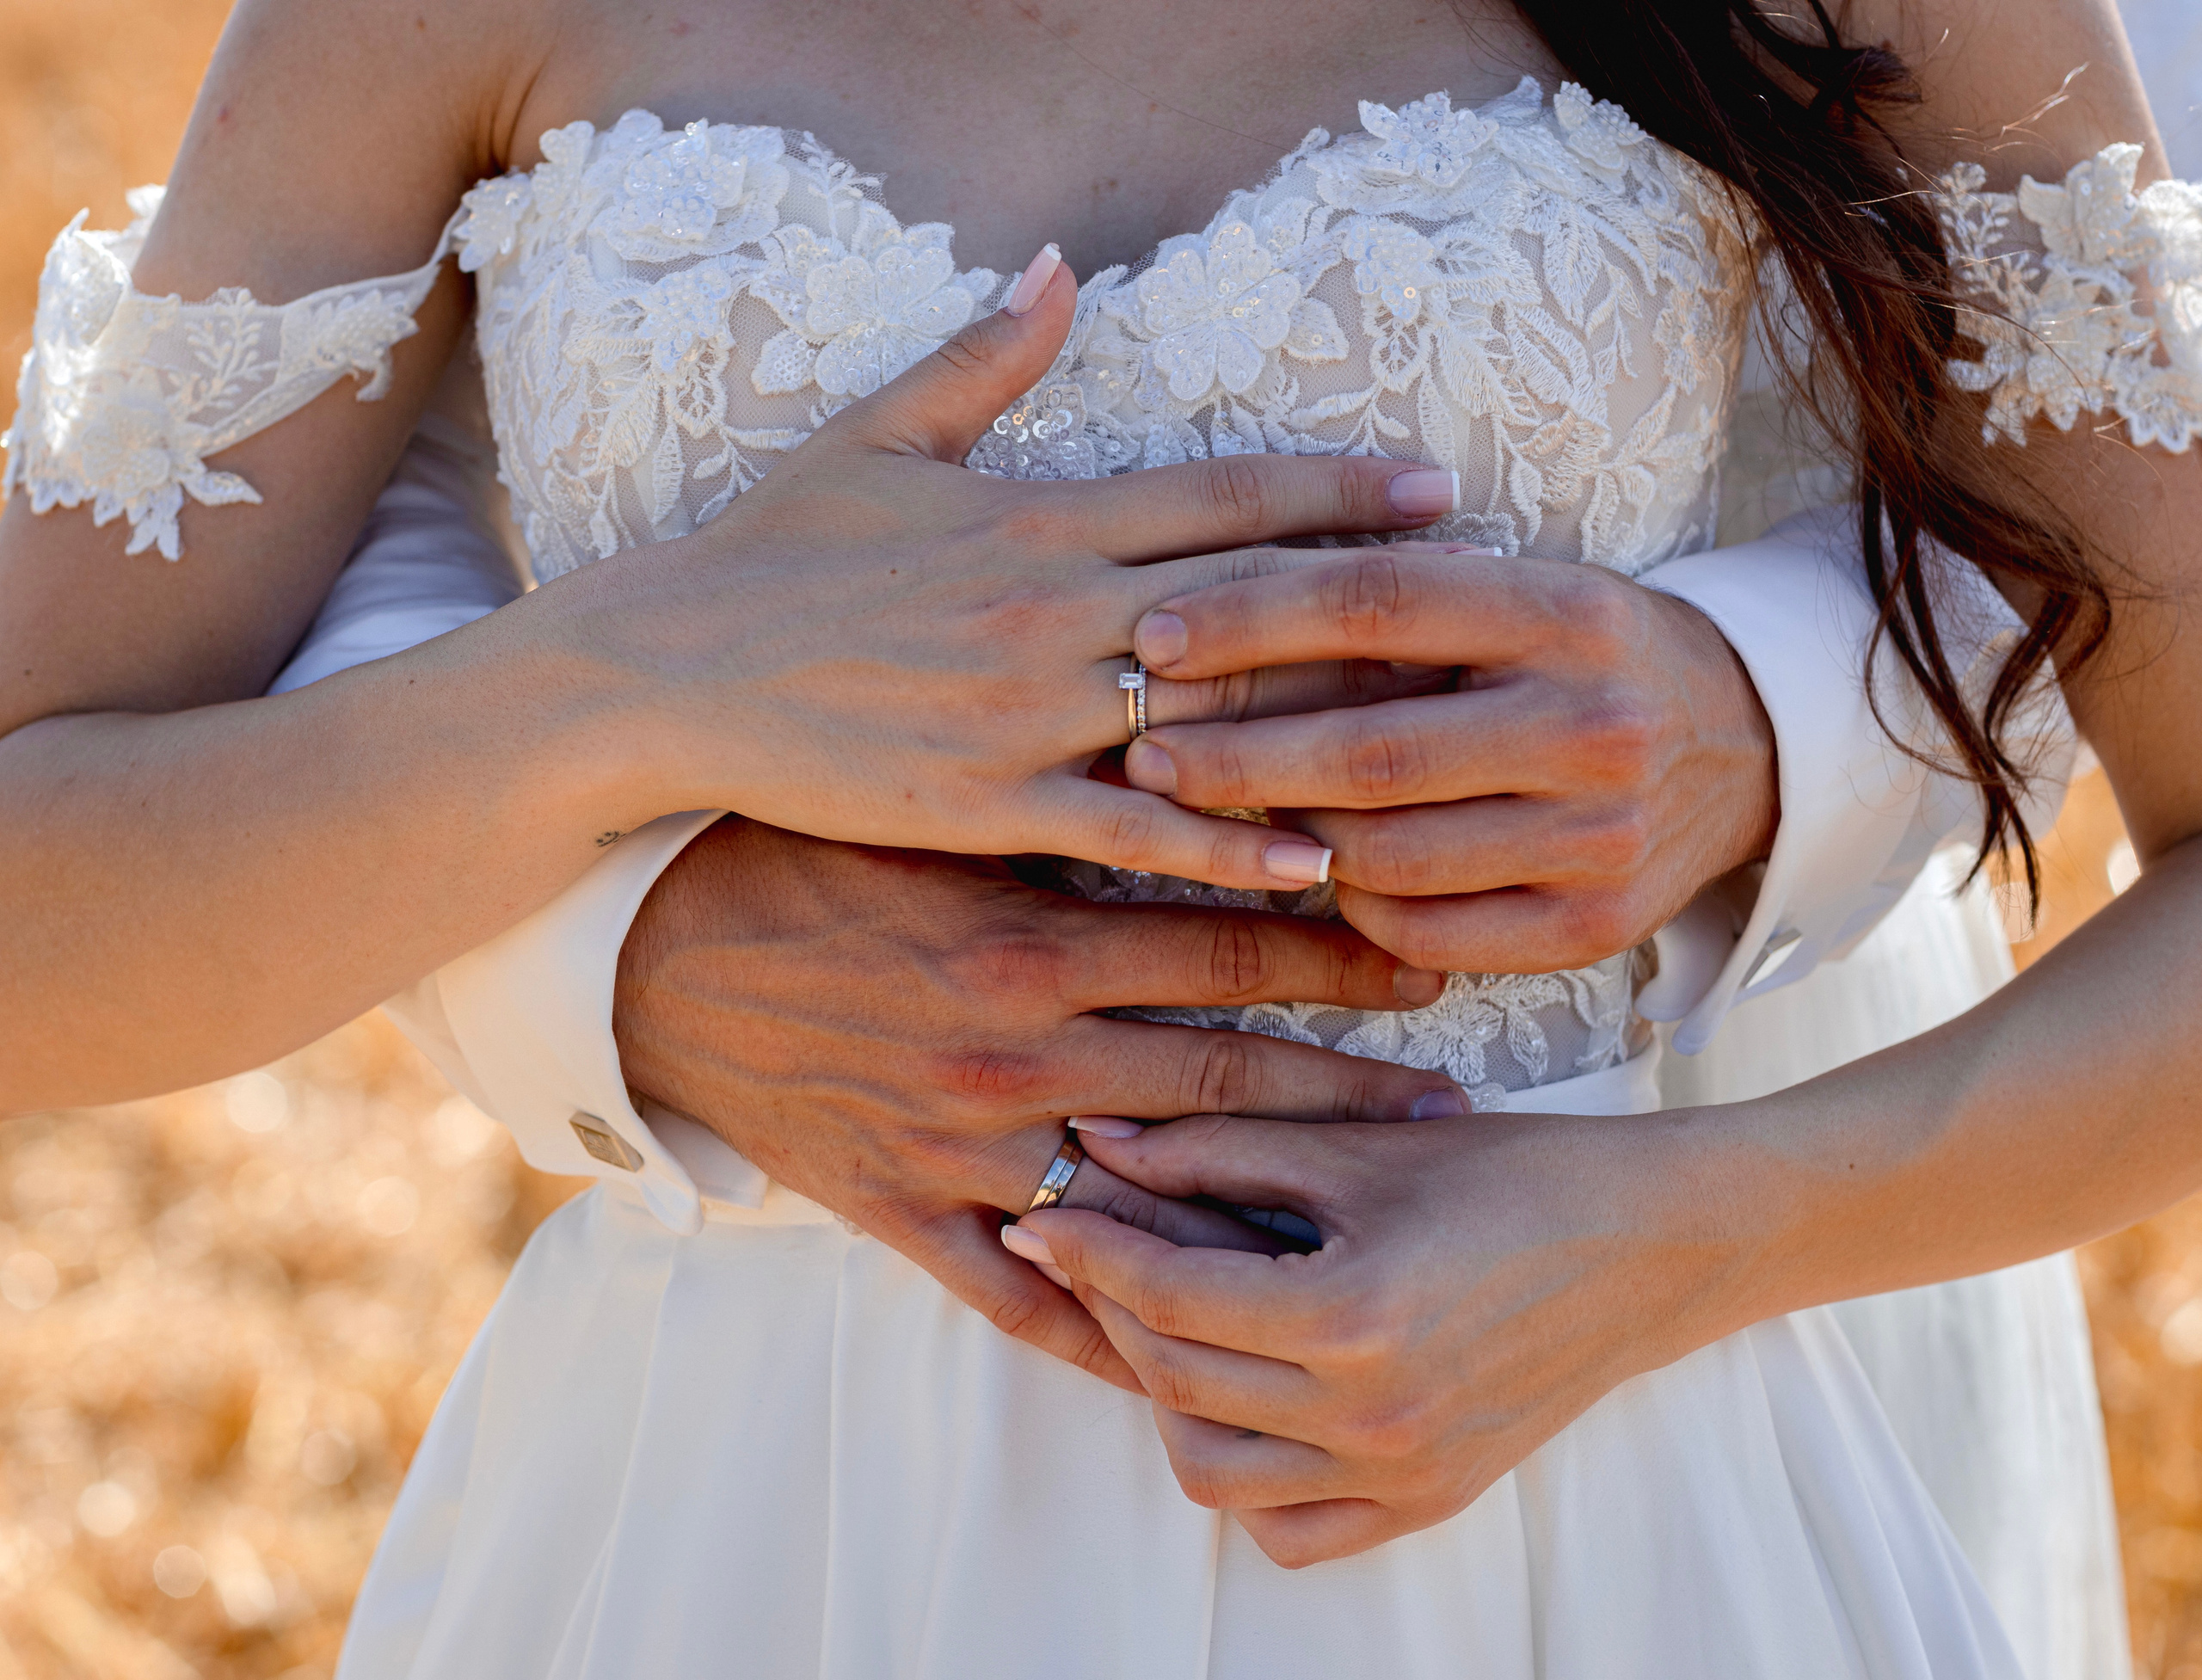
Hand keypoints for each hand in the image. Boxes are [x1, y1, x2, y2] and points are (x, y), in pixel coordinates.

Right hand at [555, 249, 1462, 890]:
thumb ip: (983, 359)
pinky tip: (1318, 863)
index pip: (1223, 494)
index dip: (1339, 488)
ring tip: (1444, 746)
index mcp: (1039, 515)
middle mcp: (1054, 608)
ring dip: (1334, 728)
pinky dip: (1232, 845)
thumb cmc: (770, 553)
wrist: (668, 672)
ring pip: (1214, 717)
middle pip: (1254, 602)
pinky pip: (1136, 831)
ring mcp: (1026, 711)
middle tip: (1493, 616)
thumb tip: (1056, 269)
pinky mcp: (989, 804)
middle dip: (1380, 605)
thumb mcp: (875, 437)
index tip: (1439, 488)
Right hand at [613, 818, 1472, 1390]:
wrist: (648, 954)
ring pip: (1154, 1195)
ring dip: (1270, 1205)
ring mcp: (966, 1147)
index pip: (1233, 946)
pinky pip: (1020, 1300)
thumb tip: (1212, 768)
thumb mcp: (940, 814)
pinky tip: (1193, 1355)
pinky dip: (1107, 1329)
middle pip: (1228, 1081)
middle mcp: (1017, 1052)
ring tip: (1370, 1215)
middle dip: (1352, 1093)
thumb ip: (1072, 806)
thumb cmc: (800, 853)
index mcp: (1031, 937)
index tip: (1434, 958)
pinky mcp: (904, 1215)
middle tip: (1454, 1107)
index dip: (1347, 954)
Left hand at [1017, 1109, 1753, 1561]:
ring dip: (1168, 1393)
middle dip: (1115, 1306)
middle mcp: (1373, 1417)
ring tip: (1175, 1319)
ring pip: (1212, 1469)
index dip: (1091, 1246)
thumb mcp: (1360, 1145)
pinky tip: (1249, 1399)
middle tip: (1101, 1246)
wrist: (1654, 1244)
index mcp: (1353, 1315)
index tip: (1046, 1211)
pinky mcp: (1429, 1503)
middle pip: (1175, 1380)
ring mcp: (1402, 1474)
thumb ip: (1218, 1147)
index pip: (1167, 1294)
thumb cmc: (1516, 1173)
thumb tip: (1098, 1145)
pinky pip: (1290, 1528)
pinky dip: (1246, 1476)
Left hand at [1117, 546, 1778, 968]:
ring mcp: (1601, 837)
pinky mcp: (1595, 927)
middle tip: (1141, 754)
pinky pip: (1429, 935)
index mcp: (1568, 613)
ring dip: (1287, 838)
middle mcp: (1595, 724)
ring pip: (1389, 855)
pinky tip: (1315, 873)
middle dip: (1235, 756)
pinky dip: (1353, 907)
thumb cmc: (1580, 655)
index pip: (1377, 605)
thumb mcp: (1516, 593)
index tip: (1154, 637)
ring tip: (1220, 814)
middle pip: (1372, 751)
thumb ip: (1395, 603)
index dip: (1251, 621)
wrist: (1745, 743)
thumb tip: (1205, 624)